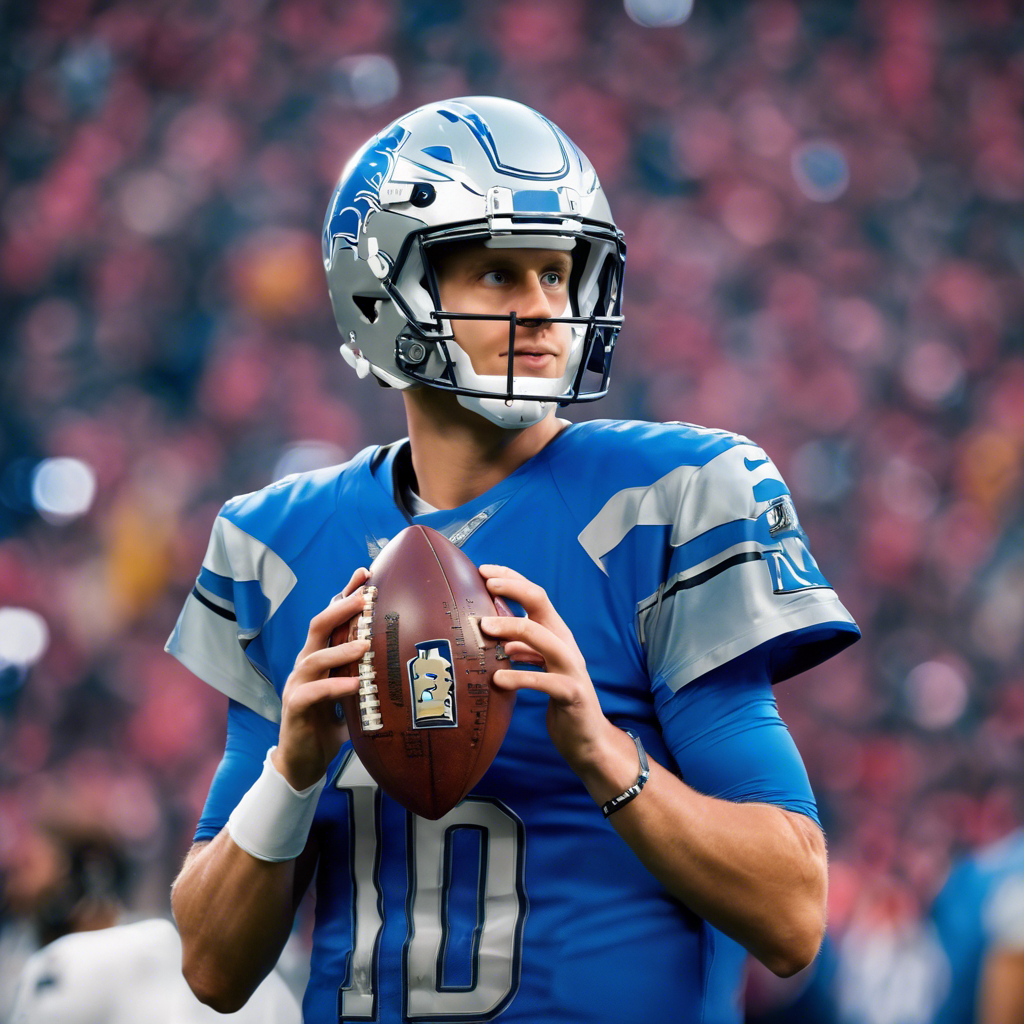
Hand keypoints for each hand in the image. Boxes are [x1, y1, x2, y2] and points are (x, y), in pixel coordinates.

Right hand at [273, 566, 370, 789]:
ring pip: (315, 657)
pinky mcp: (295, 708)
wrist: (303, 761)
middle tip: (365, 596)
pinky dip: (334, 686)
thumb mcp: (353, 693)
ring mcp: (298, 684)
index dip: (345, 594)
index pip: (331, 618)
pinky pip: (313, 693)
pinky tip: (355, 684)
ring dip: (342, 648)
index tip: (365, 572)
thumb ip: (370, 675)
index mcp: (320, 656)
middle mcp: (306, 664)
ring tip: (366, 643)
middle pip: (318, 626)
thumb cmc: (330, 724)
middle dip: (341, 608)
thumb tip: (410, 660)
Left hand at [478, 564, 627, 782]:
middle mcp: (566, 643)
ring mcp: (571, 667)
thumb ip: (524, 649)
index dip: (511, 579)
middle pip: (541, 604)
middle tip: (485, 585)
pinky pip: (543, 680)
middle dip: (513, 590)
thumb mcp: (541, 668)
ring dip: (511, 628)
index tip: (484, 571)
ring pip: (542, 636)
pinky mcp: (571, 693)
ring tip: (484, 628)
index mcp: (557, 634)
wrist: (588, 738)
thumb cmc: (561, 699)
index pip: (536, 595)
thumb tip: (498, 637)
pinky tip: (497, 679)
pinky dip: (519, 677)